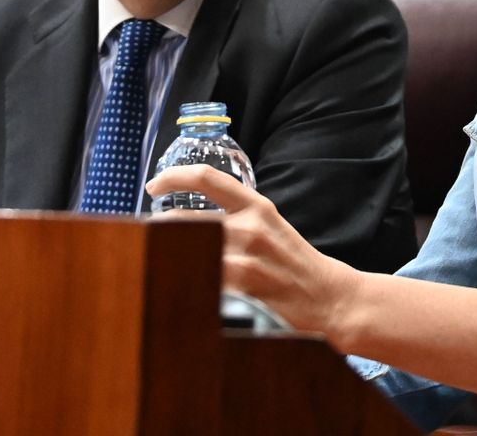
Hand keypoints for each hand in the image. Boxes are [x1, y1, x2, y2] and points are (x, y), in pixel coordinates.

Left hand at [146, 165, 360, 341]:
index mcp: (256, 207)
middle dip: (159, 230)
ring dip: (168, 258)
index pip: (207, 178)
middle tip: (146, 237)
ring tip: (157, 264)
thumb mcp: (270, 226)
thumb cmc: (294, 263)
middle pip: (185, 220)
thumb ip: (235, 217)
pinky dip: (185, 283)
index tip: (154, 185)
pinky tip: (179, 289)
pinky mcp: (242, 290)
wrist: (329, 298)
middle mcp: (249, 228)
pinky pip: (200, 282)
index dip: (173, 177)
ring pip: (188, 252)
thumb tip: (189, 219)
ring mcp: (245, 260)